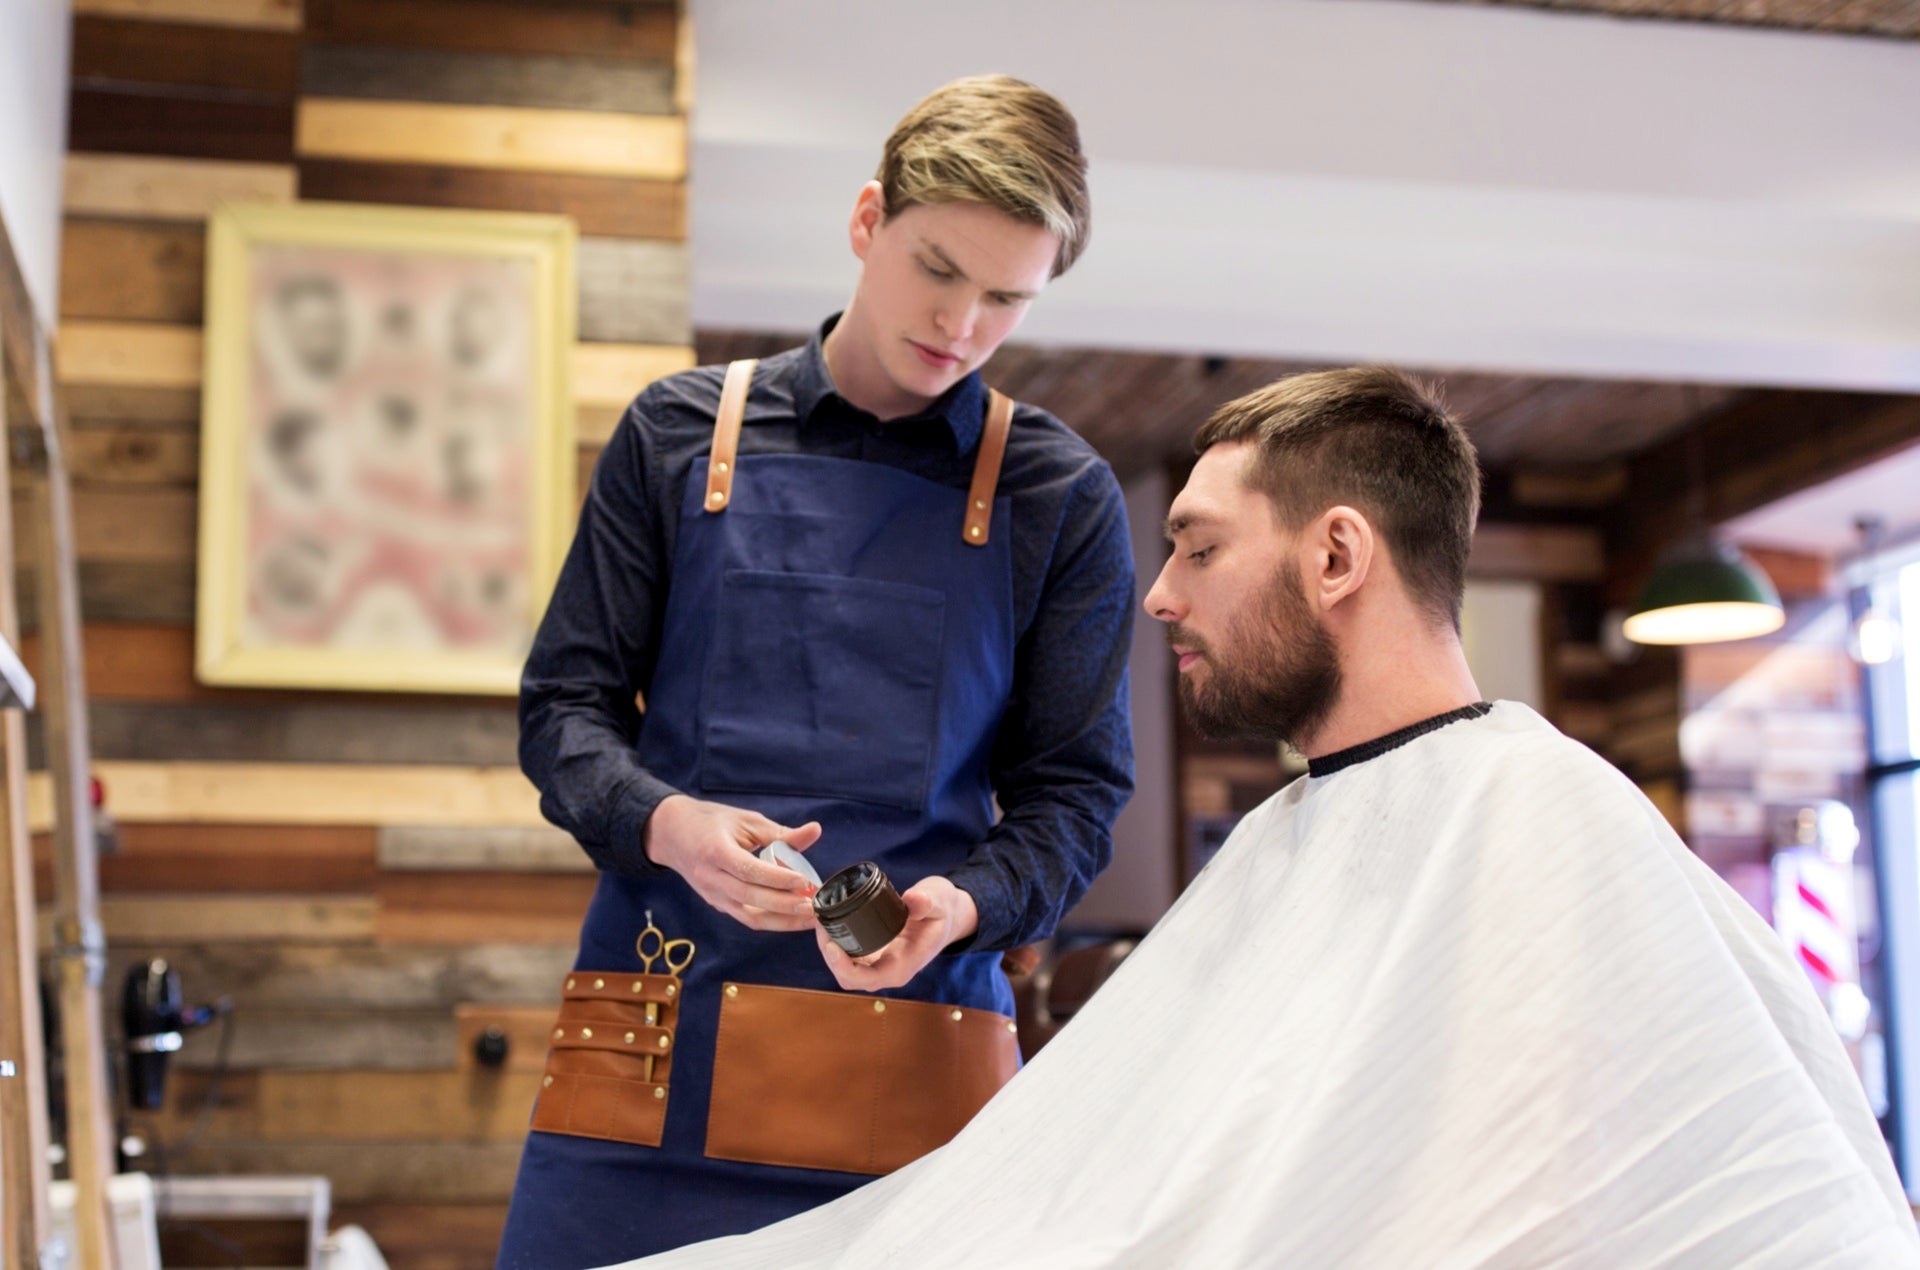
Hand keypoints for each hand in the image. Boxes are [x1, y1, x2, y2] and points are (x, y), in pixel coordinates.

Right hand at [643, 794, 821, 930]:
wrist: (672, 834)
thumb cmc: (711, 823)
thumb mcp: (745, 821)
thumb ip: (780, 832)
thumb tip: (815, 831)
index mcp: (715, 851)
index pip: (749, 870)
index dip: (777, 878)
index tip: (804, 881)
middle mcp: (711, 878)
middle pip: (750, 898)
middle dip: (784, 905)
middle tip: (814, 905)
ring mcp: (712, 895)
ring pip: (749, 916)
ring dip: (781, 921)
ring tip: (809, 917)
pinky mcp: (717, 904)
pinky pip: (746, 917)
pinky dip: (771, 920)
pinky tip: (793, 917)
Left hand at [815, 875, 978, 990]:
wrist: (947, 915)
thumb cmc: (942, 910)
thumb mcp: (939, 900)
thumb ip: (927, 901)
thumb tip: (913, 900)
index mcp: (904, 965)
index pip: (867, 978)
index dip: (844, 967)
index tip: (831, 944)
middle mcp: (889, 970)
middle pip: (849, 977)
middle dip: (829, 956)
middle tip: (821, 923)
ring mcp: (880, 964)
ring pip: (845, 969)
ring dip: (828, 950)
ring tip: (820, 919)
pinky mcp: (873, 954)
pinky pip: (847, 957)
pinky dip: (834, 943)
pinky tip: (827, 923)